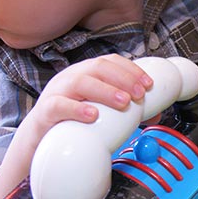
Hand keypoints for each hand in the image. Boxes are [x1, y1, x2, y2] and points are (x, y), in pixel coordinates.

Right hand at [25, 54, 152, 149]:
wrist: (41, 137)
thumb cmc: (75, 119)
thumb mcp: (102, 109)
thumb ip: (127, 109)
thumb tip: (157, 113)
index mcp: (87, 73)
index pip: (110, 62)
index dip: (131, 69)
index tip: (149, 84)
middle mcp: (71, 77)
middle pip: (98, 67)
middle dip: (123, 78)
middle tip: (140, 94)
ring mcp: (58, 92)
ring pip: (80, 82)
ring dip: (105, 90)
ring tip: (123, 102)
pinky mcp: (46, 111)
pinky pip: (59, 106)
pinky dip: (77, 109)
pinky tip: (92, 115)